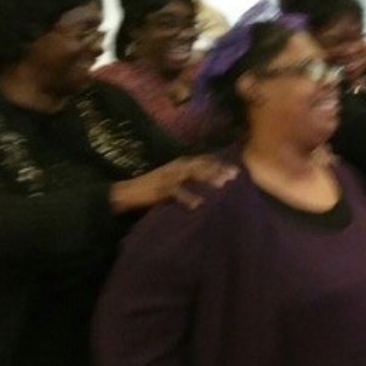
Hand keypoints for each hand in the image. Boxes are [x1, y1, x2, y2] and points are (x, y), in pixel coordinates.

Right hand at [110, 155, 237, 212]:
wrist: (128, 192)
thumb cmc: (155, 188)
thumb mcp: (175, 180)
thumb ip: (191, 179)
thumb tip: (213, 183)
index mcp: (181, 164)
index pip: (204, 160)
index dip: (220, 164)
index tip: (237, 169)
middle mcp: (176, 166)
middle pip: (201, 165)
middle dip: (218, 169)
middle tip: (234, 175)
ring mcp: (168, 176)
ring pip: (191, 174)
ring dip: (207, 178)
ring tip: (222, 185)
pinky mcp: (160, 189)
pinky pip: (176, 192)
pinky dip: (188, 197)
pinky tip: (198, 204)